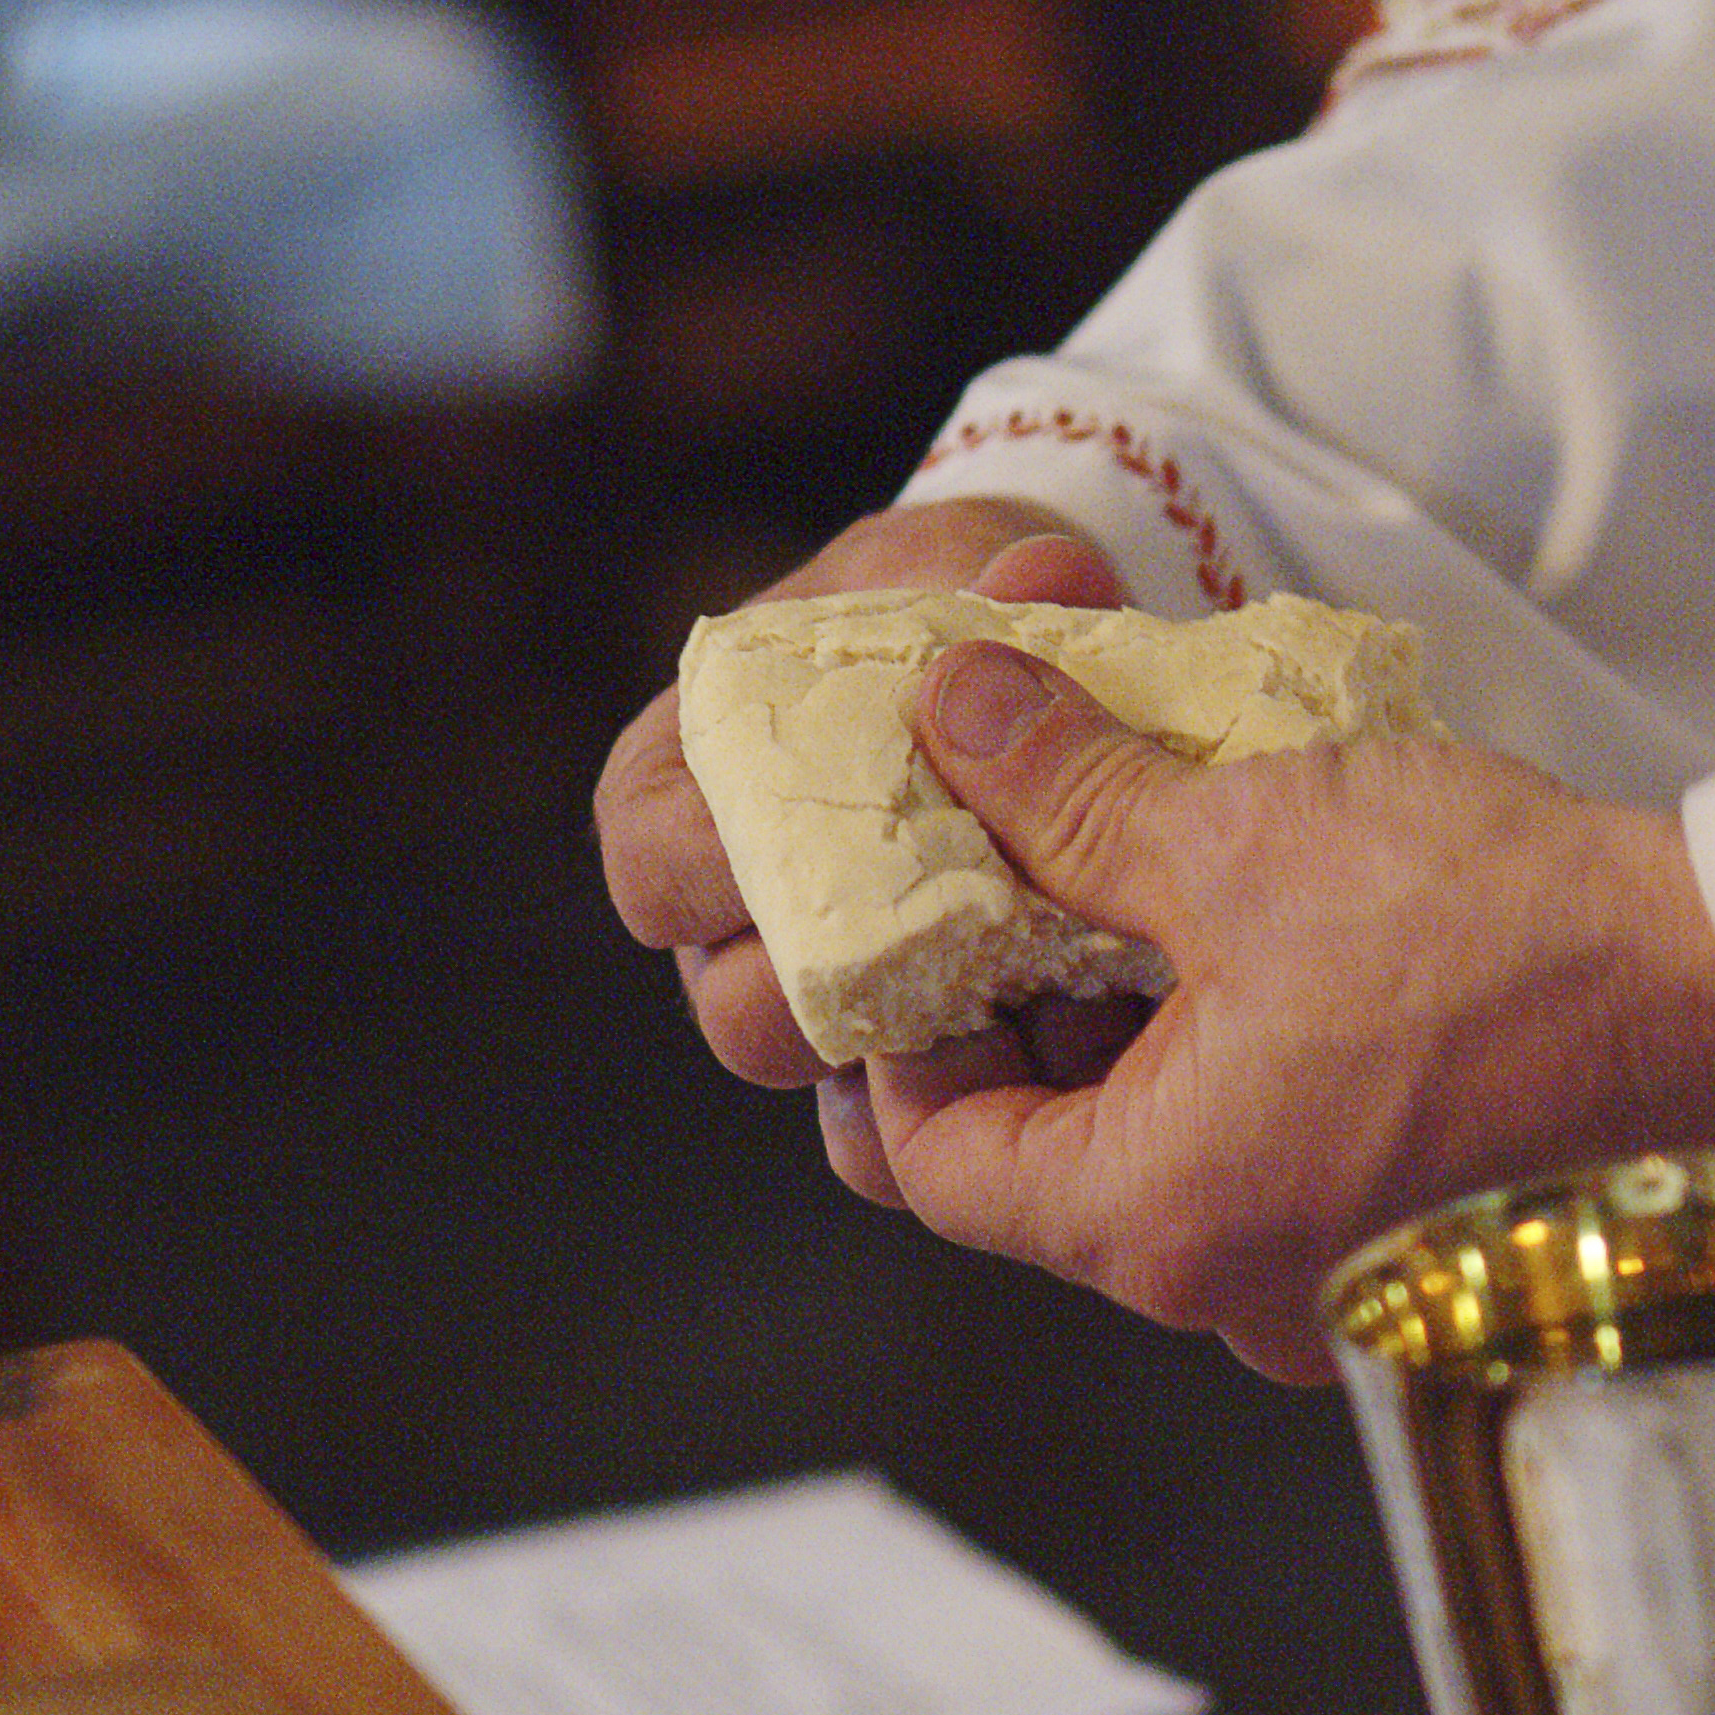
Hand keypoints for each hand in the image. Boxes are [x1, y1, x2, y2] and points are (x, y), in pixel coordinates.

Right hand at [594, 499, 1124, 1087]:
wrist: (1029, 690)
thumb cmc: (957, 620)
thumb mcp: (971, 573)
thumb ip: (1001, 577)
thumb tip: (1041, 581)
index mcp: (690, 790)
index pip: (651, 865)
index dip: (719, 877)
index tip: (828, 849)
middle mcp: (735, 920)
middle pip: (738, 1012)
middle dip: (848, 994)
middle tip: (958, 954)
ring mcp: (817, 1003)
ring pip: (827, 1089)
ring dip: (922, 1068)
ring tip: (1030, 1013)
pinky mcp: (905, 1064)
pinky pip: (904, 1141)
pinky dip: (974, 1119)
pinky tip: (1063, 1075)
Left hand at [819, 638, 1714, 1380]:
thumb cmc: (1496, 937)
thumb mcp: (1243, 835)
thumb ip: (1067, 792)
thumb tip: (952, 715)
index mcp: (1152, 1221)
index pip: (930, 1165)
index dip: (893, 1039)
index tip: (904, 926)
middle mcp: (1225, 1295)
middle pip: (1045, 1168)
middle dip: (1017, 1018)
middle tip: (1012, 876)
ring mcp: (1324, 1296)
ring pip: (1160, 1164)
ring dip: (1128, 1035)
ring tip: (1136, 883)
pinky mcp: (1407, 1260)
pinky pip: (1266, 1171)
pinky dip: (1231, 1069)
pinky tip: (1252, 944)